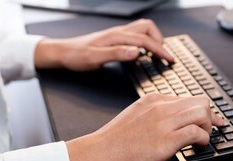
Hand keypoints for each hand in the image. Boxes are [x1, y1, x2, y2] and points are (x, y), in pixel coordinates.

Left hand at [34, 19, 173, 70]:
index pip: (145, 40)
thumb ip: (117, 54)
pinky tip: (142, 53)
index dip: (160, 50)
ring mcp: (116, 34)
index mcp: (117, 36)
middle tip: (164, 56)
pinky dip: (144, 41)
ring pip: (141, 29)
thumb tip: (136, 52)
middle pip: (147, 28)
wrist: (62, 52)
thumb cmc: (76, 56)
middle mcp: (118, 32)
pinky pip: (135, 35)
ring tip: (156, 53)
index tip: (170, 60)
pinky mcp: (114, 38)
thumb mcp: (95, 58)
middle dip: (159, 40)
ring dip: (152, 39)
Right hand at [65, 94, 225, 160]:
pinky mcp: (166, 140)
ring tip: (202, 140)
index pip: (187, 97)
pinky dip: (203, 141)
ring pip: (202, 113)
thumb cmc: (113, 141)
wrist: (98, 153)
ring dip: (209, 128)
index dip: (203, 110)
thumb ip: (154, 113)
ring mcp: (164, 122)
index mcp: (153, 99)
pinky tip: (197, 147)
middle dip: (210, 117)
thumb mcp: (135, 115)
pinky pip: (197, 133)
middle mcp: (160, 107)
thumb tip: (173, 121)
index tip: (212, 119)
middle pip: (201, 101)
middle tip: (210, 130)